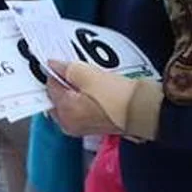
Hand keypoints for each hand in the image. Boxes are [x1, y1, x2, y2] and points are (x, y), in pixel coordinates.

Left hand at [46, 59, 162, 140]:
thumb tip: (52, 65)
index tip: (64, 63)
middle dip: (63, 83)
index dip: (56, 73)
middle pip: (57, 97)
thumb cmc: (116, 95)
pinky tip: (94, 88)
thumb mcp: (86, 74)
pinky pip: (80, 108)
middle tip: (74, 70)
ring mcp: (80, 128)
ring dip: (73, 90)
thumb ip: (65, 68)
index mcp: (64, 112)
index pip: (49, 87)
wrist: (142, 110)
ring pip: (68, 103)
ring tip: (86, 78)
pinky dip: (82, 98)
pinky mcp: (93, 127)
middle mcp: (68, 124)